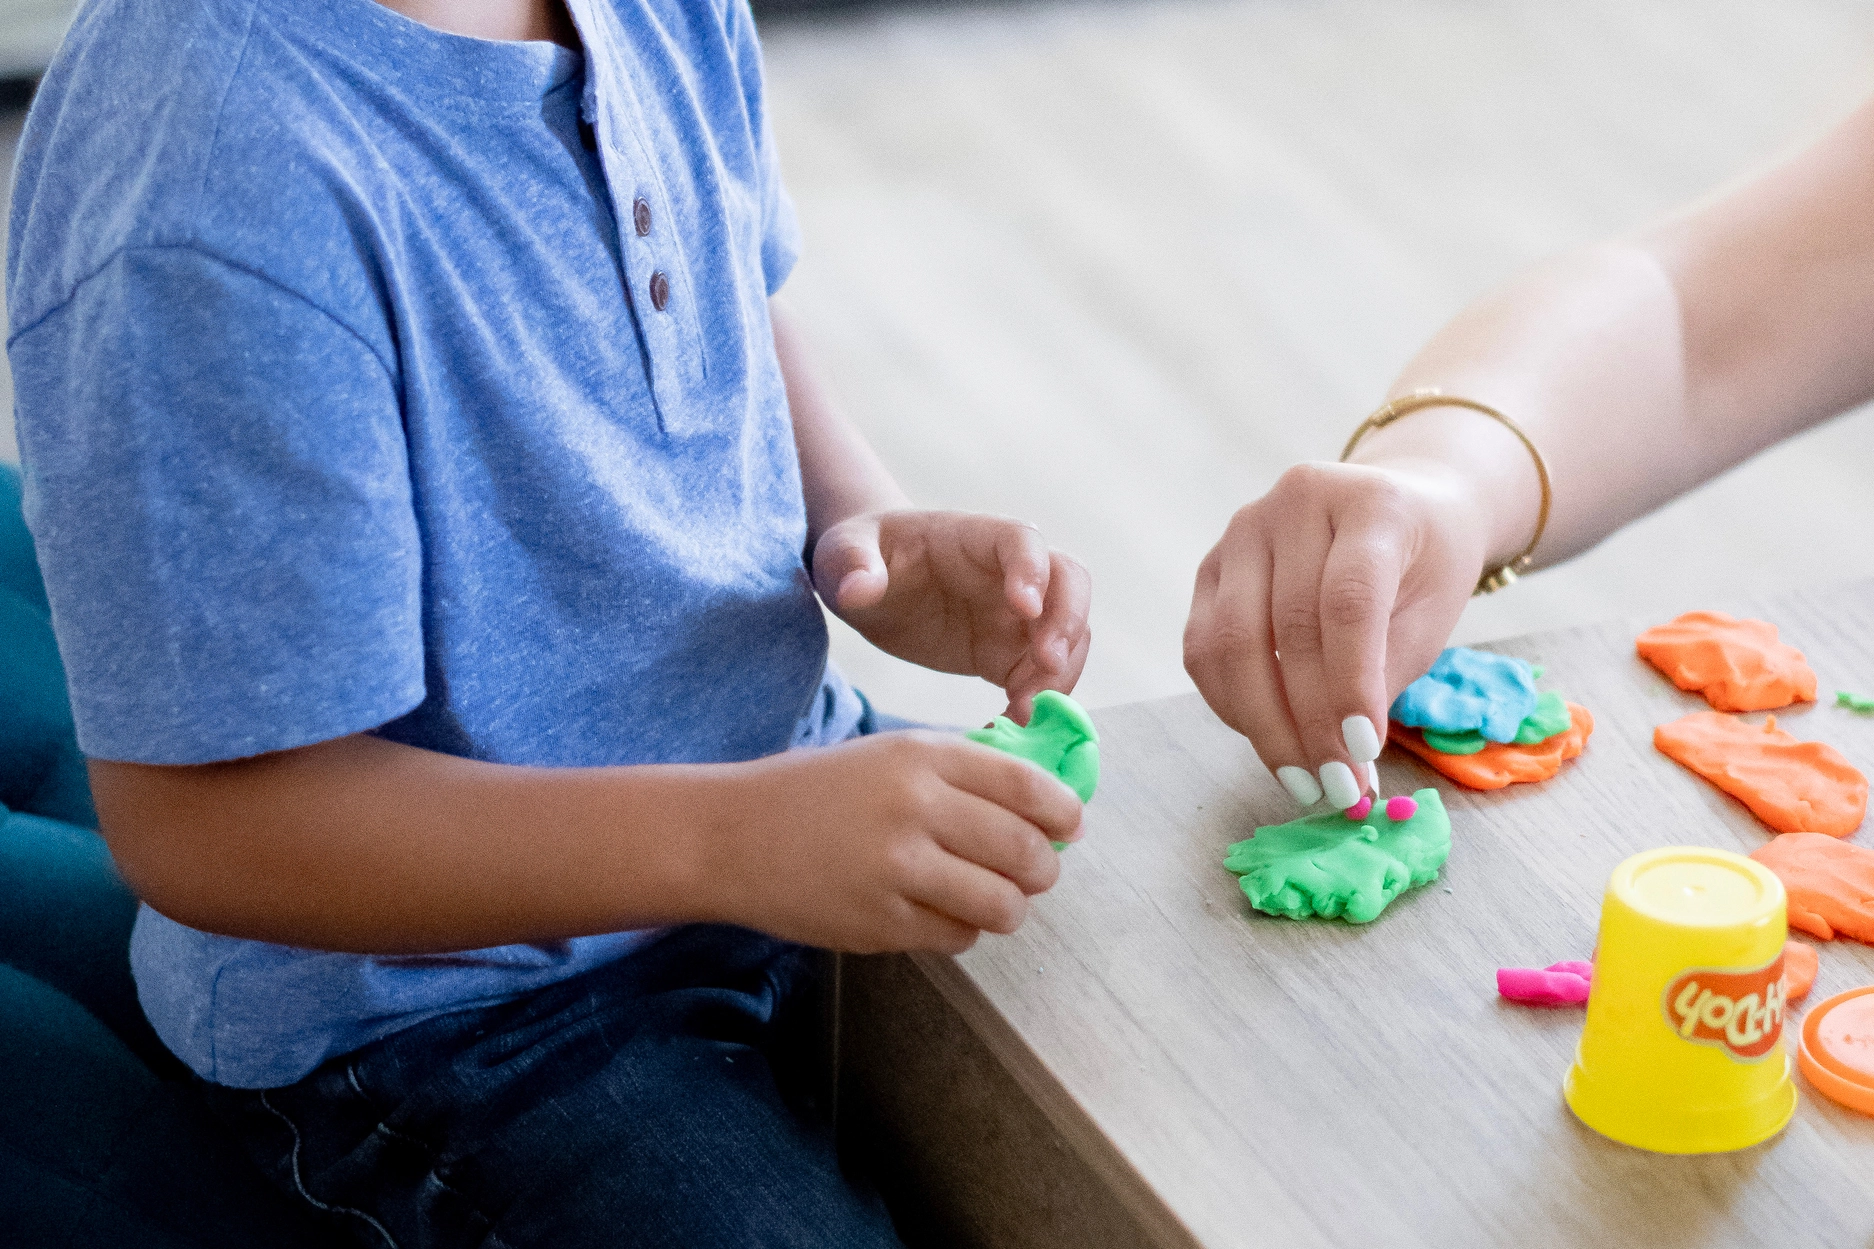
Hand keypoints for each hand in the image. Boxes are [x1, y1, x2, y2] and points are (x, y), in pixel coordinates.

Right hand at [711, 731, 1084, 952]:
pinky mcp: (881, 923)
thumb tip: (1045, 803)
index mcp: (923, 756)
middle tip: (1034, 870)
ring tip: (991, 898)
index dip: (1064, 812)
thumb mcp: (889, 755)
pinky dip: (963, 929)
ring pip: (1003, 904)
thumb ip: (961, 772)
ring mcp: (898, 869)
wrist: (732, 835)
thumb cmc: (817, 792)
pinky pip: (959, 936)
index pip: (1029, 787)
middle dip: (1043, 868)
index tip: (1068, 826)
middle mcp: (916, 808)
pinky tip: (939, 912)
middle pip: (1027, 851)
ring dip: (1010, 906)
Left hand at [813, 510, 1091, 720]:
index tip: (1024, 607)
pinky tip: (1013, 727)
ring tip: (1026, 712)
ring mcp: (1016, 615)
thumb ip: (854, 565)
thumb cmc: (861, 554)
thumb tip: (858, 589)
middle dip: (1068, 623)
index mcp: (974, 536)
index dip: (1032, 570)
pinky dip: (1040, 702)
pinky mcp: (1007, 654)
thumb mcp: (844, 552)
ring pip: (1069, 635)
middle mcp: (1009, 572)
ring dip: (1061, 673)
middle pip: (1070, 583)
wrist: (868, 582)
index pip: (1021, 541)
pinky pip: (1044, 676)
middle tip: (1047, 664)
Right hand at [1182, 461, 1487, 807]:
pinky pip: (1202, 646)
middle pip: (1284, 626)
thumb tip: (1345, 761)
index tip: (1362, 753)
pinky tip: (1268, 738)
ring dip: (1262, 724)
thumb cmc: (1423, 568)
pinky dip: (1231, 704)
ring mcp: (1243, 529)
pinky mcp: (1210, 563)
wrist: (1397, 510)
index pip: (1348, 601)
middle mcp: (1297, 502)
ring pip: (1230, 641)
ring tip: (1301, 779)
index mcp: (1371, 504)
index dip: (1350, 683)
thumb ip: (1385, 675)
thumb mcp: (1431, 614)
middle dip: (1307, 721)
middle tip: (1334, 787)